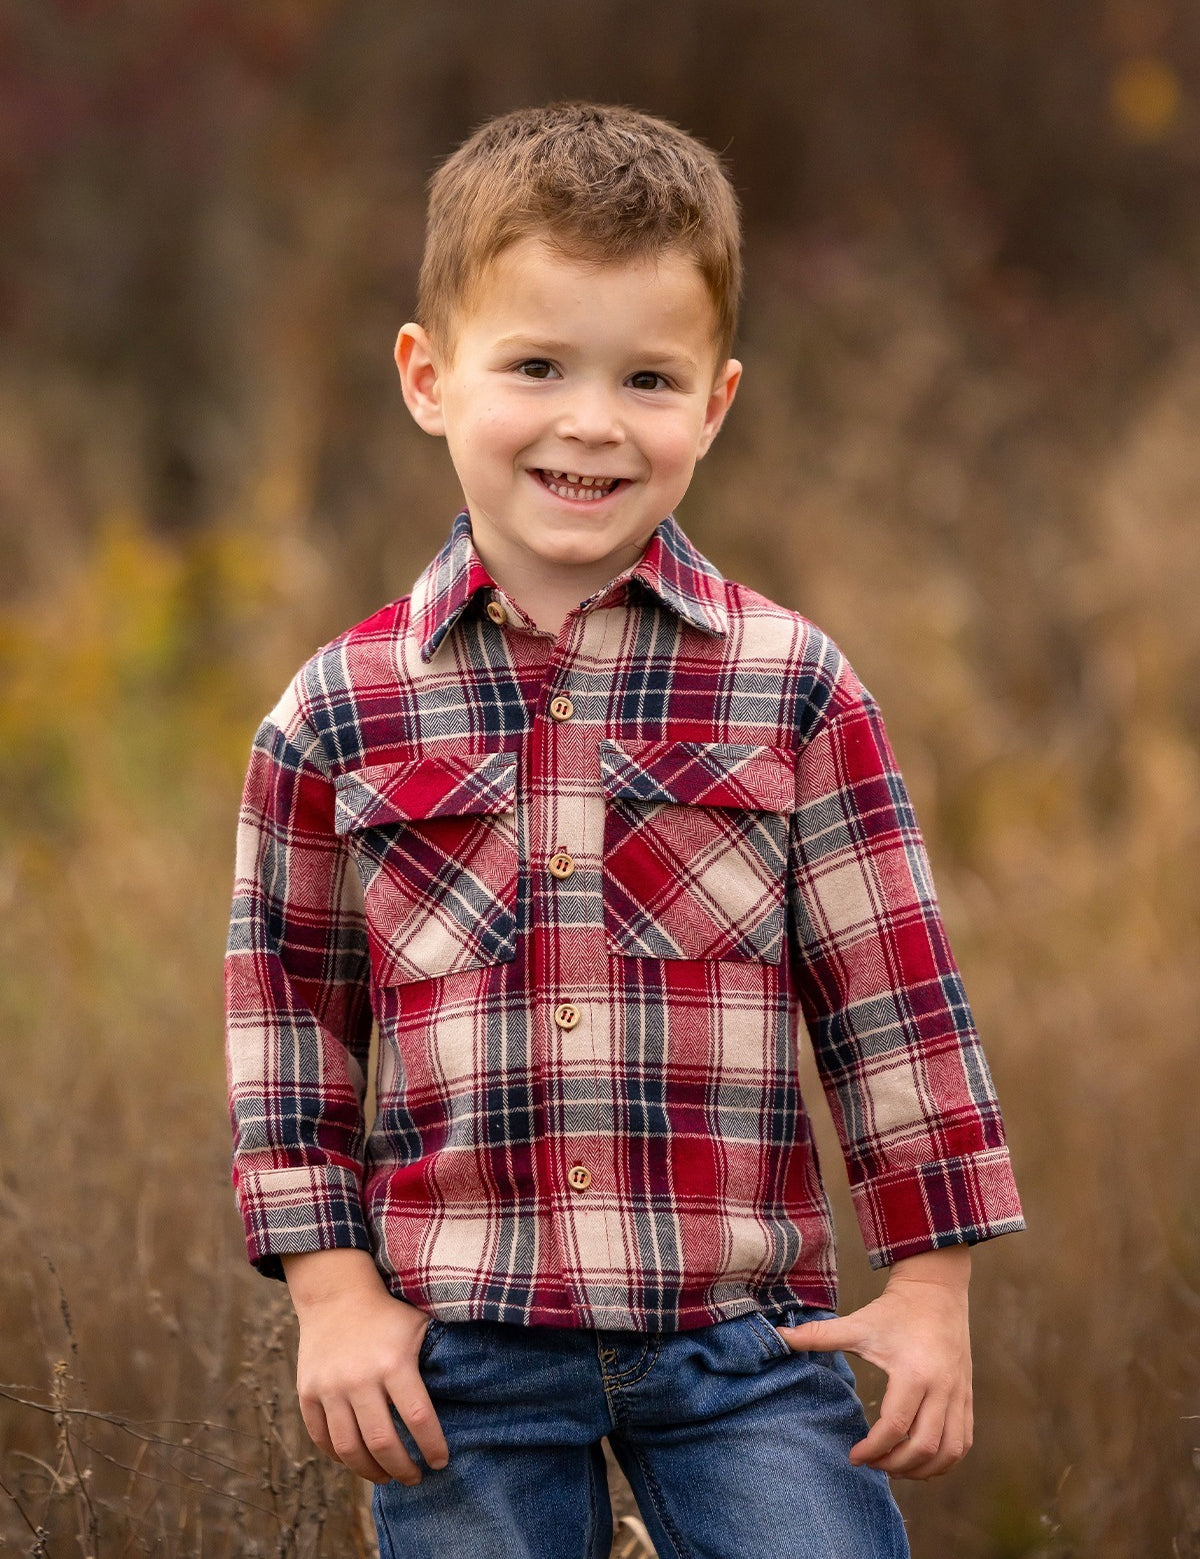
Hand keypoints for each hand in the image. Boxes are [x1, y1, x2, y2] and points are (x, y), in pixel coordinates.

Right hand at [281, 1249, 448, 1485]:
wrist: (336, 1296)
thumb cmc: (387, 1316)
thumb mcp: (419, 1327)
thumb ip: (440, 1358)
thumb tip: (474, 1389)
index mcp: (394, 1363)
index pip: (418, 1417)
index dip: (432, 1446)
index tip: (441, 1462)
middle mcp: (360, 1379)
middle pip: (382, 1442)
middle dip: (402, 1469)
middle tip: (414, 1478)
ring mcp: (330, 1387)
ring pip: (349, 1448)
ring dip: (370, 1472)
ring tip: (386, 1477)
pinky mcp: (308, 1393)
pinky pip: (321, 1438)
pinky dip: (339, 1457)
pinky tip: (357, 1460)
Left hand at [777, 1245, 972, 1479]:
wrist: (936, 1290)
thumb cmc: (894, 1311)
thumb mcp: (857, 1323)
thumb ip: (818, 1335)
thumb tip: (778, 1336)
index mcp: (913, 1373)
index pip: (895, 1427)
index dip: (873, 1449)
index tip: (853, 1455)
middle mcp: (942, 1389)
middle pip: (924, 1447)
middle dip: (894, 1464)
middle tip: (871, 1464)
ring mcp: (958, 1395)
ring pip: (949, 1451)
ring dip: (922, 1469)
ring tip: (894, 1467)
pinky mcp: (967, 1397)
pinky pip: (962, 1442)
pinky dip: (945, 1461)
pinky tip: (921, 1461)